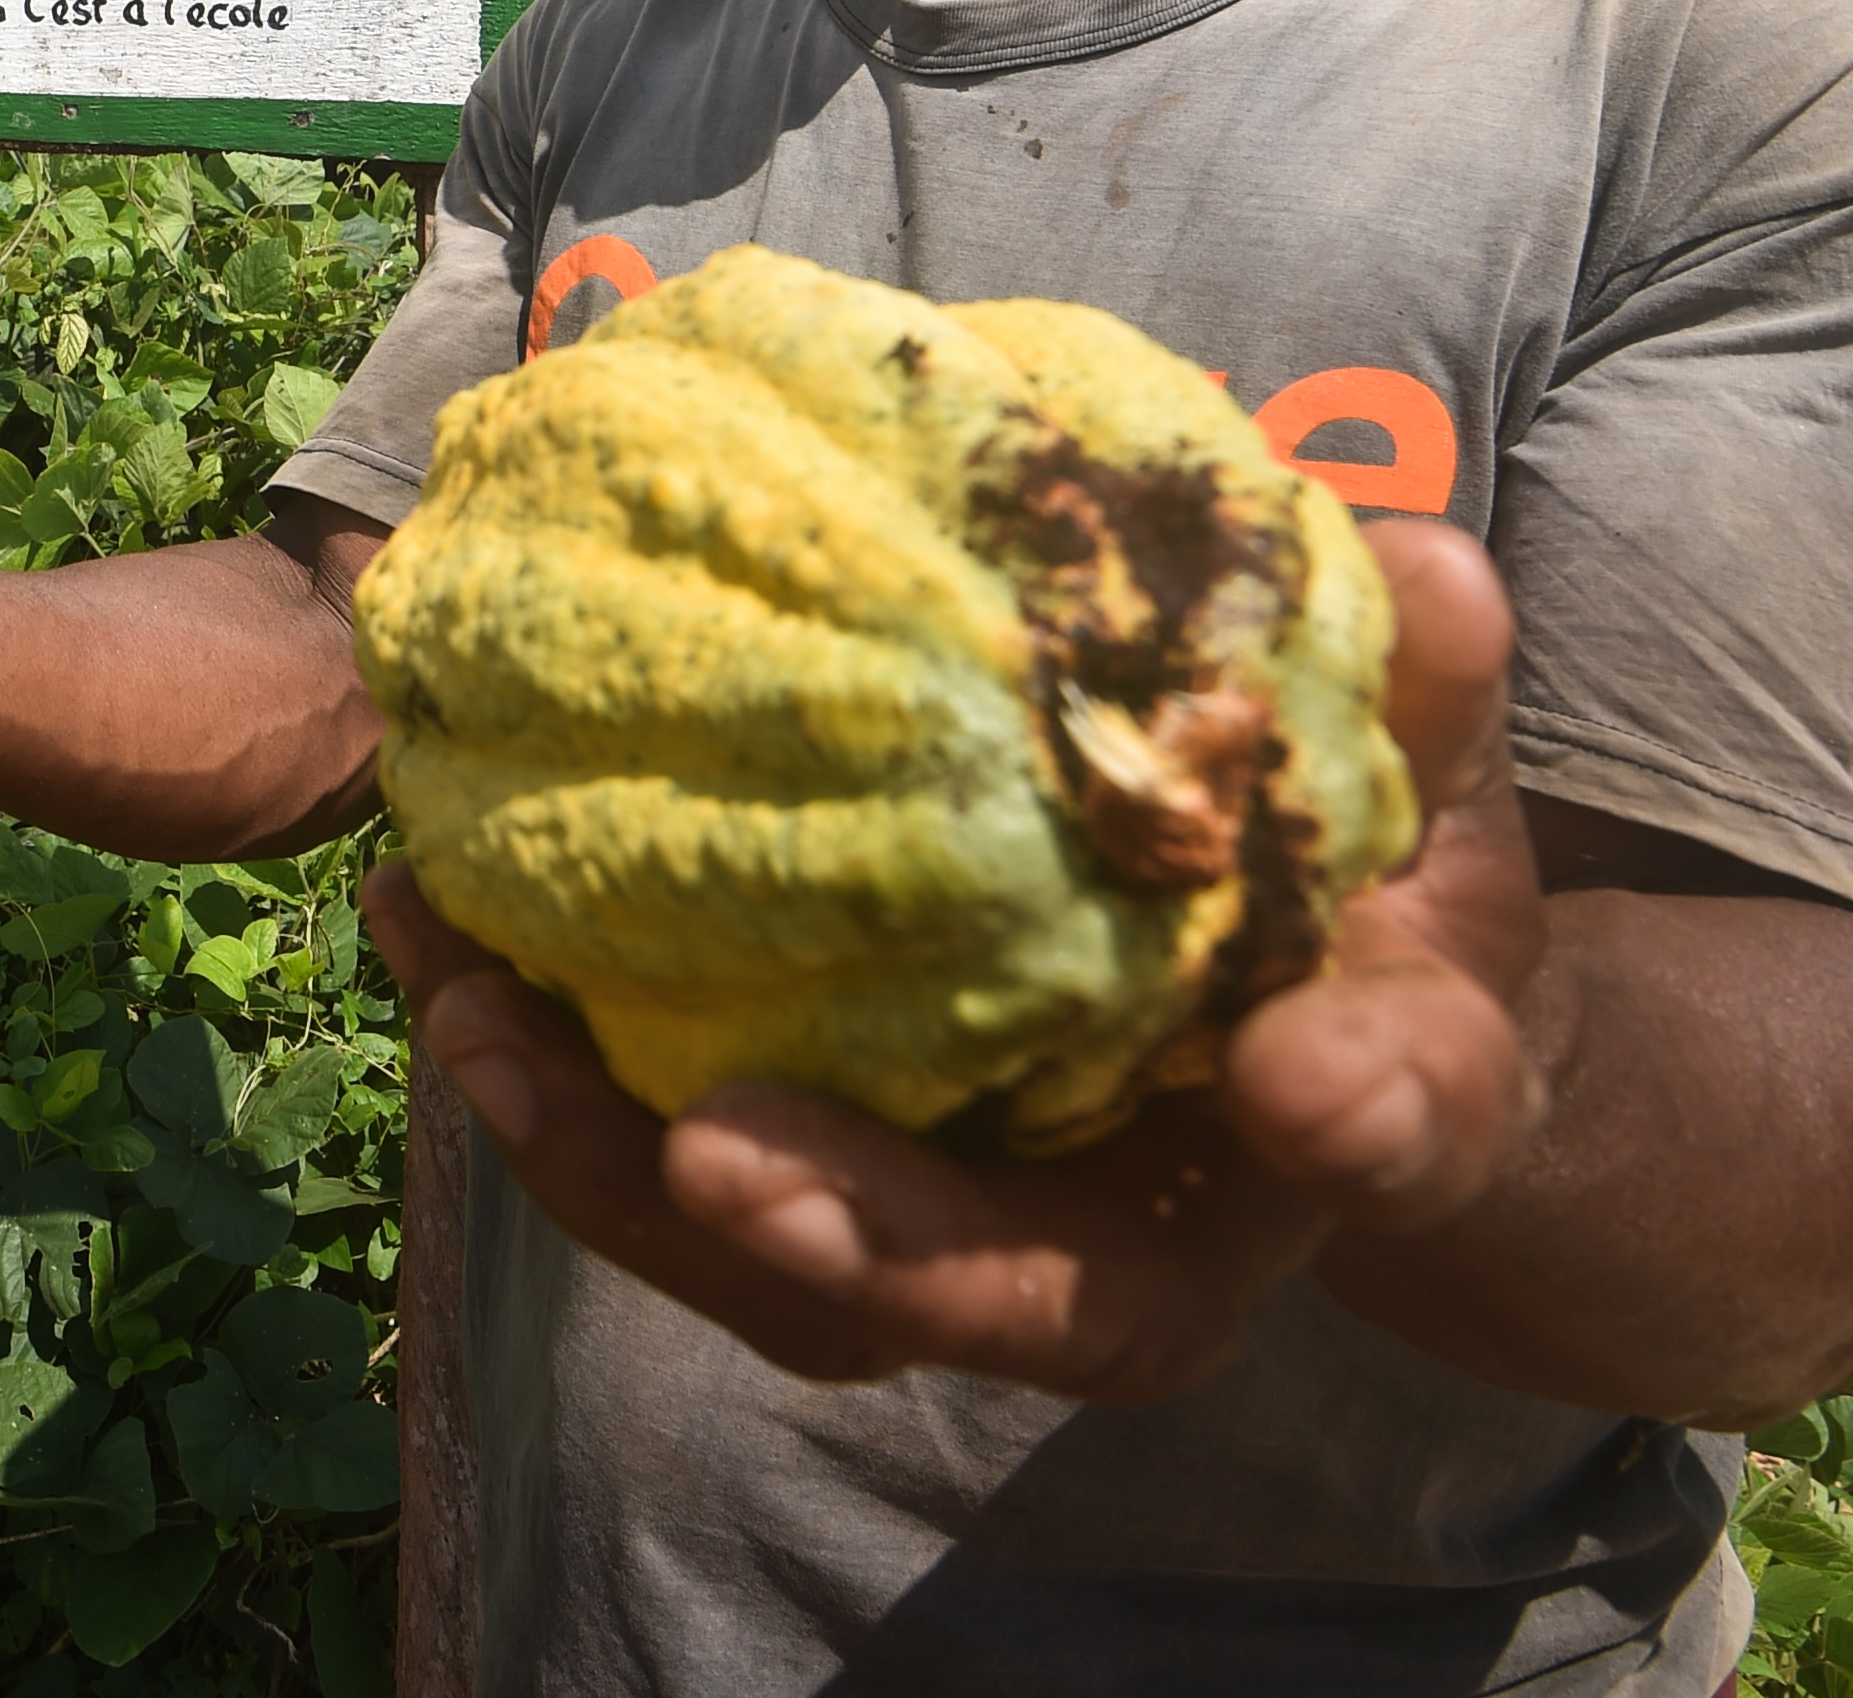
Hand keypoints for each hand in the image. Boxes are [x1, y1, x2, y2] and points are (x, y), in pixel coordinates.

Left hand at [361, 519, 1547, 1400]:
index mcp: (1347, 1124)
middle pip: (988, 1289)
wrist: (1292, 1005)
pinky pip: (659, 1153)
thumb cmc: (1367, 880)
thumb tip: (1430, 564)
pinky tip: (422, 928)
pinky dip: (537, 1059)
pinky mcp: (801, 1176)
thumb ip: (1423, 689)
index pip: (1385, 1135)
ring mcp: (943, 1225)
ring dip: (607, 1160)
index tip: (1306, 1080)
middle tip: (719, 1159)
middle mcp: (1128, 1229)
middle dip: (849, 1236)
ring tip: (470, 1014)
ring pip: (778, 1267)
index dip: (1361, 1112)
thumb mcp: (1426, 775)